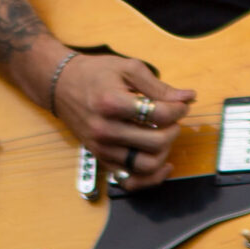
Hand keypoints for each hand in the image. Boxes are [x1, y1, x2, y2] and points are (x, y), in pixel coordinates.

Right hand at [49, 50, 195, 191]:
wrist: (62, 86)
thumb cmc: (96, 74)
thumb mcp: (129, 68)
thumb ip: (159, 86)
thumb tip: (188, 97)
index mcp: (111, 104)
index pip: (159, 115)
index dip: (179, 109)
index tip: (181, 103)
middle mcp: (104, 130)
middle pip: (156, 142)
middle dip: (174, 129)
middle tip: (173, 118)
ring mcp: (102, 148)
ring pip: (146, 165)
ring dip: (164, 151)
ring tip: (164, 135)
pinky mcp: (101, 159)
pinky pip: (130, 180)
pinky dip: (151, 177)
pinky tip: (163, 163)